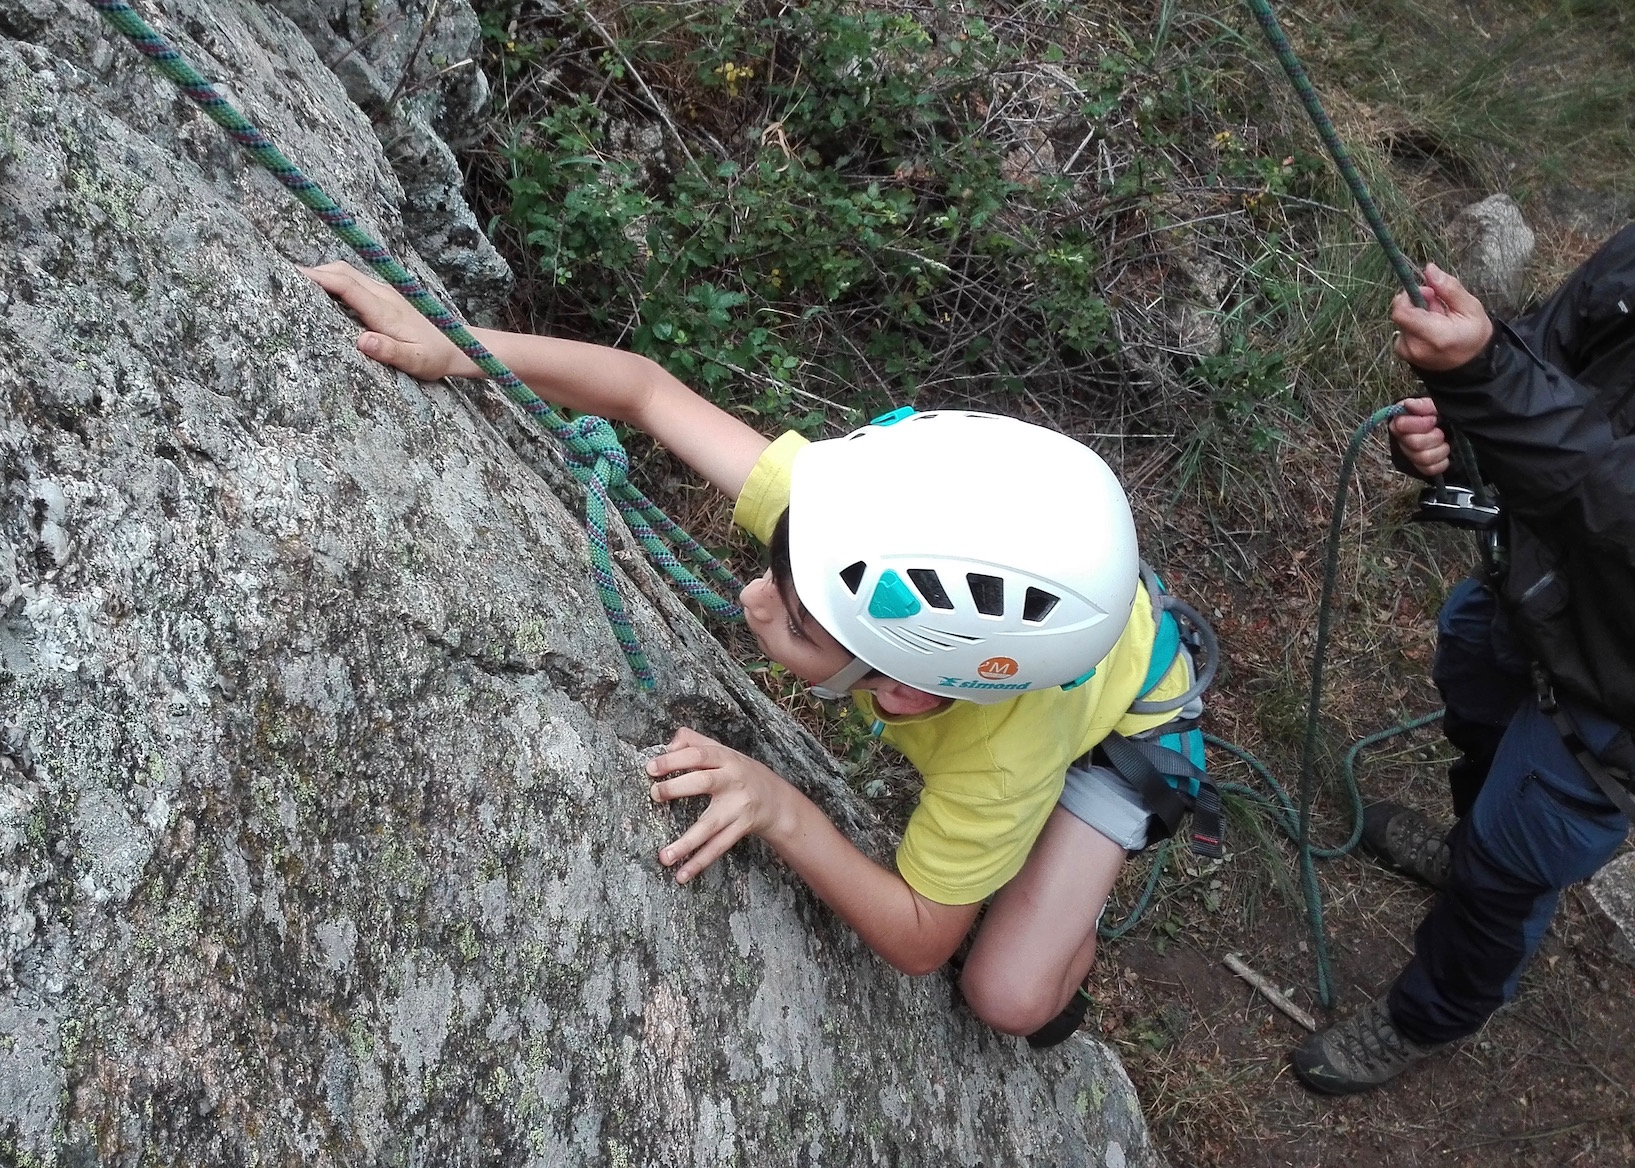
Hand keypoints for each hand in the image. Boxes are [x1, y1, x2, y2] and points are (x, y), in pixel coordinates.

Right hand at [300, 262, 480, 380]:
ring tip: (295, 284)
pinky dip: (335, 281)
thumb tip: (361, 341)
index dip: (318, 278)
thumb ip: (389, 351)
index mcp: (384, 309)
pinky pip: (355, 282)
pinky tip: (322, 293)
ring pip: (348, 273)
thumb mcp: (415, 361)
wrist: (460, 346)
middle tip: (283, 278)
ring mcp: (385, 292)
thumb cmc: (435, 356)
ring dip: (323, 274)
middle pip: (343, 271)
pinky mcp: (386, 296)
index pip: (346, 285)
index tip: (290, 275)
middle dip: (314, 271)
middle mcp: (383, 294)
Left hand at [645, 728, 792, 884]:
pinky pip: (718, 847)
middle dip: (677, 788)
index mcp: (725, 758)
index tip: (651, 768)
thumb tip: (666, 747)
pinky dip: (699, 862)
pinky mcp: (740, 828)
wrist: (776, 800)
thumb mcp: (723, 751)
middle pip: (704, 781)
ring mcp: (738, 807)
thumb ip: (693, 741)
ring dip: (686, 843)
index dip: (674, 760)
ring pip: (710, 825)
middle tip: (654, 794)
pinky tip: (681, 875)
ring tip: (664, 857)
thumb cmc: (739, 772)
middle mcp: (733, 780)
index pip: (698, 754)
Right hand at [1388, 397, 1450, 477]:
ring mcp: (1411, 456)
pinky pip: (1430, 470)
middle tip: (1441, 431)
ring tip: (1445, 442)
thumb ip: (1423, 404)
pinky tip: (1445, 454)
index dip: (1420, 424)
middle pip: (1414, 443)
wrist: (1451, 428)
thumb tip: (1408, 404)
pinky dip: (1442, 462)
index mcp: (1401, 422)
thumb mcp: (1434, 406)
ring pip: (1423, 458)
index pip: (1401, 425)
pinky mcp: (1421, 468)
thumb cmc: (1440, 416)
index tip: (1432, 419)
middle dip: (1434, 437)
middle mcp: (1402, 440)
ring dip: (1440, 449)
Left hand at [1389, 262, 1493, 371]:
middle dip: (1419, 303)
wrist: (1471, 366)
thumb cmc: (1473, 336)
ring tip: (1439, 321)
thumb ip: (1448, 288)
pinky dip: (1415, 325)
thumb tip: (1429, 269)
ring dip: (1418, 314)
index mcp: (1434, 336)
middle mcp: (1415, 347)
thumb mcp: (1470, 307)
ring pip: (1402, 319)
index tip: (1428, 292)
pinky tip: (1431, 330)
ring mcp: (1406, 352)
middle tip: (1440, 308)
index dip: (1411, 295)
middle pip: (1402, 312)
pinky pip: (1402, 329)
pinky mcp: (1402, 352)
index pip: (1401, 311)